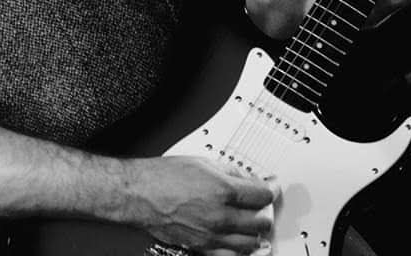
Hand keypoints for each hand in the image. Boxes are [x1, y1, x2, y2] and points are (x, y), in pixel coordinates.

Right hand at [125, 156, 277, 254]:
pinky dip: (239, 248)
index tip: (270, 187)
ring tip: (252, 223)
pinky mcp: (200, 247)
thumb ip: (231, 172)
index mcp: (223, 191)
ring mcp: (210, 235)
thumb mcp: (203, 163)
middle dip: (265, 212)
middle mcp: (219, 216)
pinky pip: (230, 254)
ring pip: (249, 243)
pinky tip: (238, 239)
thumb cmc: (164, 177)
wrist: (139, 194)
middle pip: (260, 222)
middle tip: (262, 205)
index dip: (270, 189)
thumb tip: (248, 179)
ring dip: (255, 233)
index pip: (263, 195)